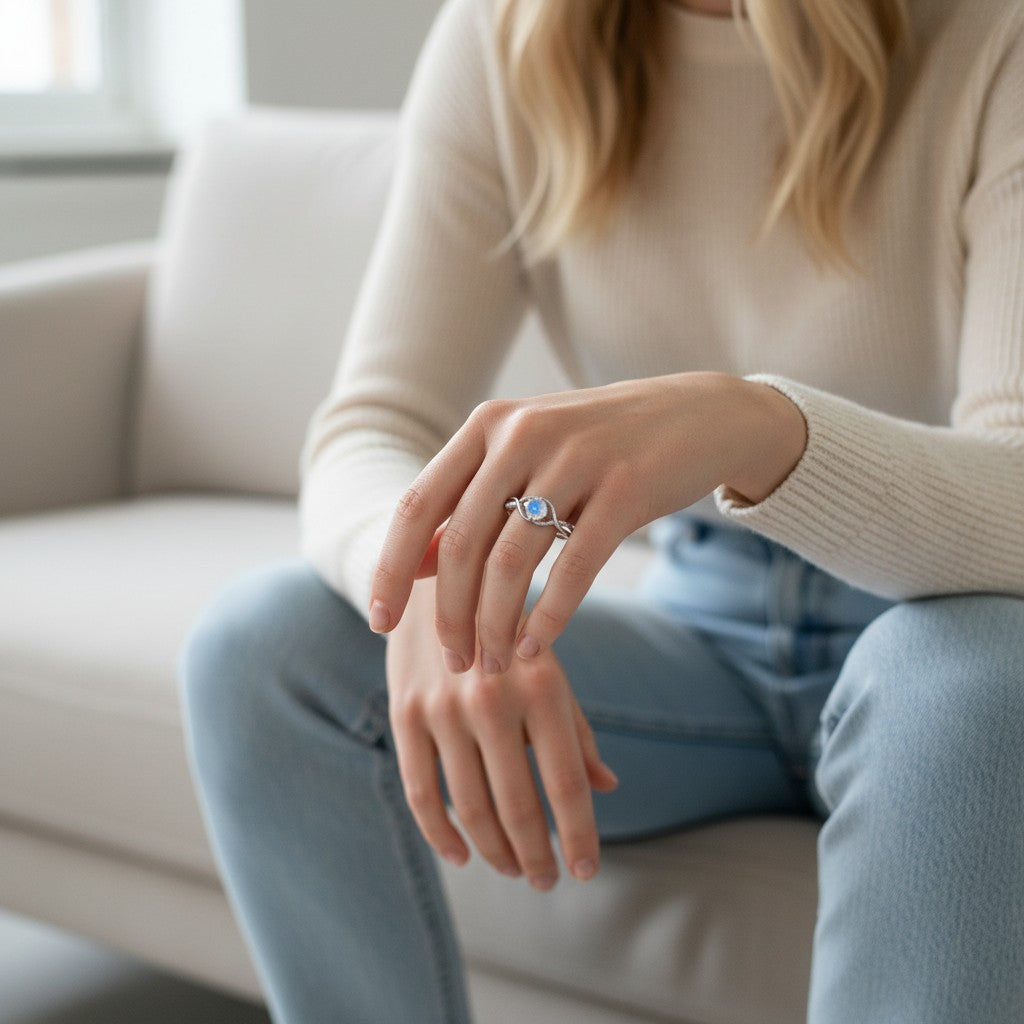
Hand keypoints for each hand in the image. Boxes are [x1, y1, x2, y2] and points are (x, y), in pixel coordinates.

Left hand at [370, 372, 805, 671]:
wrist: (698, 415)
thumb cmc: (600, 447)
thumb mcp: (528, 459)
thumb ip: (472, 503)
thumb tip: (417, 566)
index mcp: (488, 425)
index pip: (417, 507)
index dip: (391, 570)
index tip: (379, 624)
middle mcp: (523, 434)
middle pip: (461, 544)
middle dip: (449, 615)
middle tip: (454, 663)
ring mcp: (576, 458)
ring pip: (512, 563)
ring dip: (494, 626)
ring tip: (493, 665)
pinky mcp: (626, 489)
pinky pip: (573, 569)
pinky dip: (547, 618)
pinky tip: (534, 648)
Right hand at [387, 578, 617, 888]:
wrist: (435, 579)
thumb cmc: (509, 629)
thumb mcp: (551, 666)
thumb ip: (577, 728)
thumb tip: (606, 788)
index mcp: (542, 683)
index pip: (566, 782)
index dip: (579, 835)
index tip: (586, 871)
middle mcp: (493, 697)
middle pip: (519, 804)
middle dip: (537, 854)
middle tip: (547, 881)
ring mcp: (443, 708)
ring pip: (471, 806)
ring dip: (495, 851)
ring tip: (514, 871)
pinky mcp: (405, 714)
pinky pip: (421, 792)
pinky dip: (441, 834)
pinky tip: (462, 855)